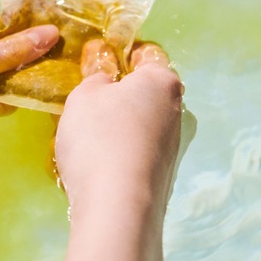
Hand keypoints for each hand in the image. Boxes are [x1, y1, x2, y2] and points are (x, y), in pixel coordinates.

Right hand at [56, 40, 182, 217]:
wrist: (118, 206)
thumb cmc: (99, 137)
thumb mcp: (84, 97)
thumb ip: (95, 79)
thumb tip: (107, 80)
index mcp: (161, 82)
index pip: (147, 55)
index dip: (123, 55)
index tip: (102, 63)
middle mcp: (176, 111)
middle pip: (146, 93)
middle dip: (121, 94)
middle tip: (90, 102)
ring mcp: (172, 146)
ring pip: (143, 123)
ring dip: (121, 124)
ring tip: (89, 136)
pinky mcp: (163, 174)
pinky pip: (139, 150)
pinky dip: (122, 149)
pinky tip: (100, 161)